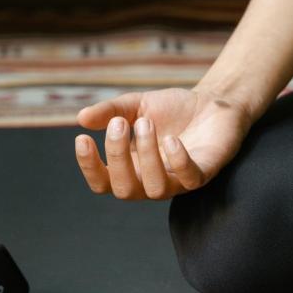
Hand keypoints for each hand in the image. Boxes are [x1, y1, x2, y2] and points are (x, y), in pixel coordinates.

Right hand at [74, 87, 253, 199]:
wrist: (212, 102)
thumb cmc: (172, 110)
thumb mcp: (135, 105)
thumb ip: (109, 111)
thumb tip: (81, 118)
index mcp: (131, 169)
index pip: (102, 183)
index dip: (89, 167)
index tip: (83, 139)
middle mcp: (151, 181)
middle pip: (124, 190)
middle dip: (117, 157)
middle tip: (120, 123)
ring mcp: (178, 181)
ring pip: (155, 189)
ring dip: (147, 155)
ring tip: (146, 122)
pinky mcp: (204, 173)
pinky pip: (189, 179)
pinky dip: (178, 160)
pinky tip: (171, 138)